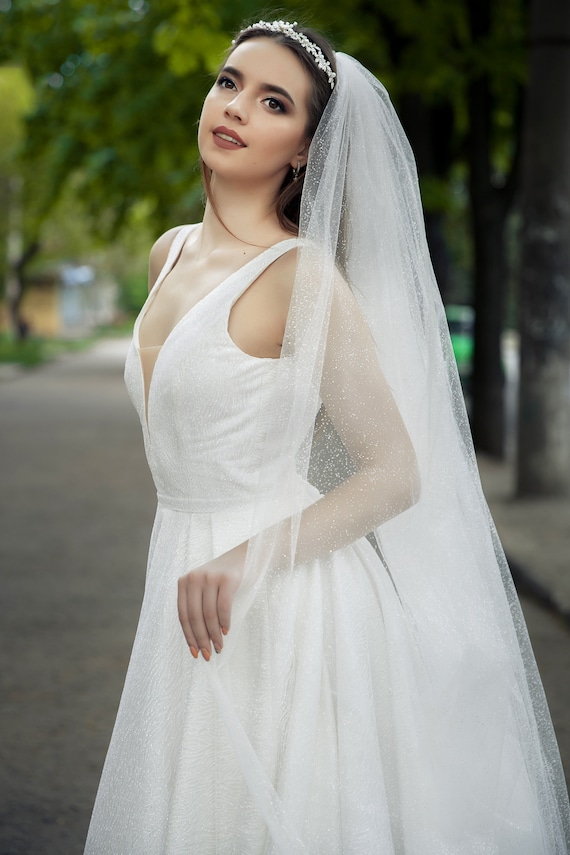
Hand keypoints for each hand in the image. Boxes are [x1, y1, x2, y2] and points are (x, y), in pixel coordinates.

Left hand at [177, 542, 246, 660]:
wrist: (246, 555)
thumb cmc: (224, 578)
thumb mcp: (205, 588)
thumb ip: (197, 606)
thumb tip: (197, 640)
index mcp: (184, 582)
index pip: (183, 615)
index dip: (188, 636)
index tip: (195, 653)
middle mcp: (194, 578)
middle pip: (194, 616)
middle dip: (201, 639)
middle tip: (208, 654)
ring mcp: (211, 577)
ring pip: (209, 614)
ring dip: (214, 634)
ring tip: (219, 646)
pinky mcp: (227, 578)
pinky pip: (223, 606)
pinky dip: (224, 622)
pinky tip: (226, 631)